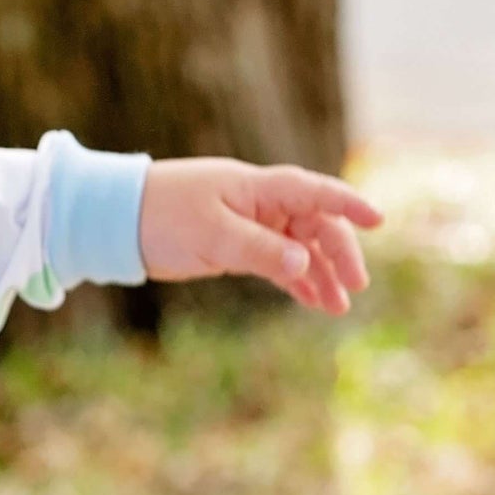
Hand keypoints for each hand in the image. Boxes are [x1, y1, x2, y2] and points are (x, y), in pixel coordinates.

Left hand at [137, 159, 382, 315]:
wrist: (116, 221)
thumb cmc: (162, 215)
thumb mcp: (212, 235)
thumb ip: (260, 250)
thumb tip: (305, 263)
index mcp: (257, 187)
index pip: (314, 191)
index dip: (347, 204)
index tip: (378, 220)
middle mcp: (260, 203)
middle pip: (314, 225)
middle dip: (338, 253)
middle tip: (354, 286)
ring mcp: (250, 225)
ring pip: (299, 248)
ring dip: (320, 274)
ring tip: (337, 307)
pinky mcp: (236, 246)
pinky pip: (277, 262)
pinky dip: (296, 279)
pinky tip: (313, 300)